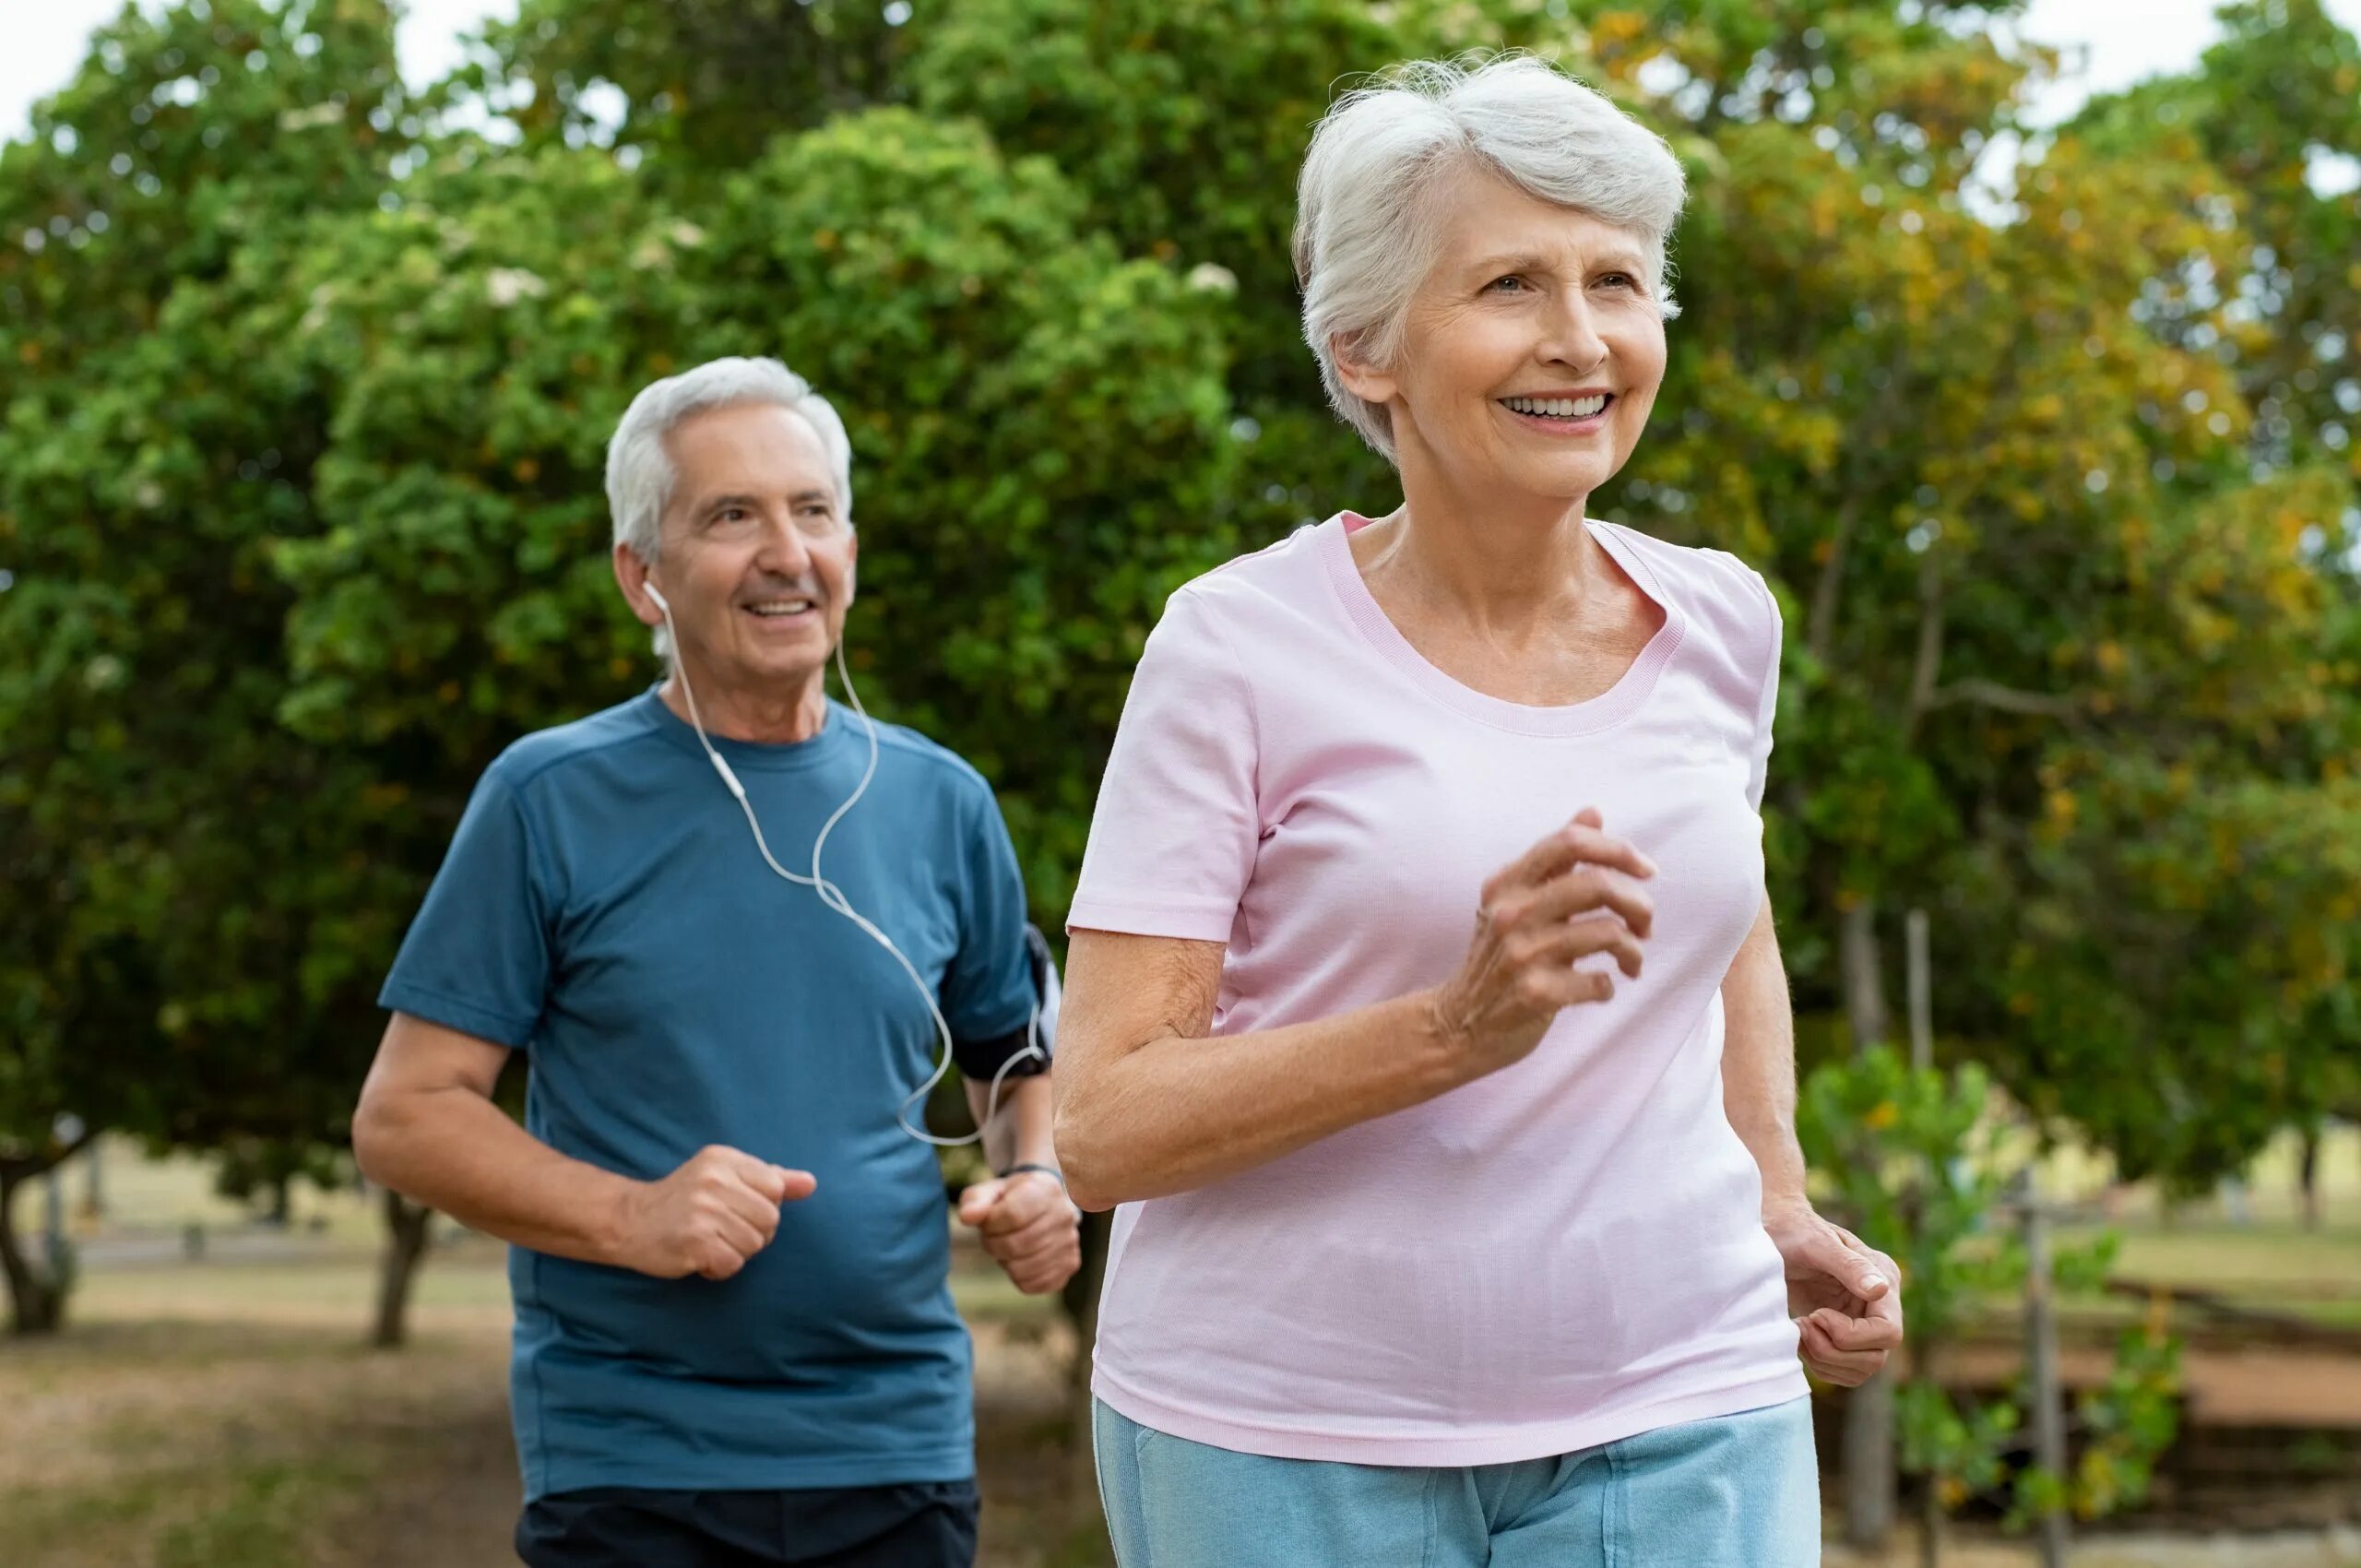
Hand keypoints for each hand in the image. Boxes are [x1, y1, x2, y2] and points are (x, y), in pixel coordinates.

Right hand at [612, 1145, 816, 1280]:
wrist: (628, 1221)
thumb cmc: (683, 1199)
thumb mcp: (724, 1177)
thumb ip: (770, 1179)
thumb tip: (810, 1184)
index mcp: (725, 1159)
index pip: (776, 1188)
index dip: (763, 1206)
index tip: (737, 1209)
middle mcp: (714, 1180)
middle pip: (770, 1219)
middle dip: (752, 1233)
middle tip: (721, 1230)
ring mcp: (703, 1211)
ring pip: (754, 1244)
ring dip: (735, 1252)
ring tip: (709, 1242)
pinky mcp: (694, 1241)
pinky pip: (733, 1264)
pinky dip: (720, 1268)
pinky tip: (701, 1257)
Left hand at [958, 1170, 1081, 1294]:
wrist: (1041, 1205)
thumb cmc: (1010, 1198)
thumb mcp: (990, 1191)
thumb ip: (975, 1200)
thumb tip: (967, 1217)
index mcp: (1045, 1189)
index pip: (1012, 1215)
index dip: (990, 1224)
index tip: (987, 1222)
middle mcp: (1064, 1215)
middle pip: (1017, 1245)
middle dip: (993, 1245)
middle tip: (992, 1237)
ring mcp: (1070, 1241)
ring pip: (1024, 1268)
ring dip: (1006, 1262)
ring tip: (1008, 1247)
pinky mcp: (1070, 1265)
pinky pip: (1035, 1285)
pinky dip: (1019, 1277)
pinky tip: (1020, 1260)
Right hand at [1426, 807, 1655, 1073]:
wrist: (1457, 1025)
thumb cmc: (1496, 959)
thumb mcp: (1513, 902)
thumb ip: (1554, 861)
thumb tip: (1593, 813)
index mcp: (1507, 883)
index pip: (1569, 842)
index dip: (1617, 849)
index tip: (1646, 870)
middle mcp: (1511, 913)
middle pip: (1597, 884)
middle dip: (1638, 903)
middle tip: (1646, 924)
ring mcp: (1522, 954)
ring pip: (1608, 933)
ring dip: (1633, 949)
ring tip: (1631, 960)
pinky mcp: (1536, 995)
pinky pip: (1599, 982)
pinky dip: (1609, 985)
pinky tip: (1599, 989)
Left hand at [1766, 1197, 1903, 1385]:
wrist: (1772, 1232)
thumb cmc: (1793, 1230)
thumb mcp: (1817, 1243)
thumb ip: (1849, 1265)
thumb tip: (1879, 1289)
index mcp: (1884, 1277)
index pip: (1888, 1331)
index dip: (1851, 1335)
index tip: (1815, 1314)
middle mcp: (1880, 1304)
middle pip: (1875, 1357)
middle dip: (1833, 1350)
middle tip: (1802, 1324)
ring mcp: (1863, 1321)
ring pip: (1861, 1369)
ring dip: (1824, 1359)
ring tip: (1798, 1329)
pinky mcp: (1844, 1335)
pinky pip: (1844, 1371)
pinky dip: (1820, 1364)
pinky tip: (1799, 1338)